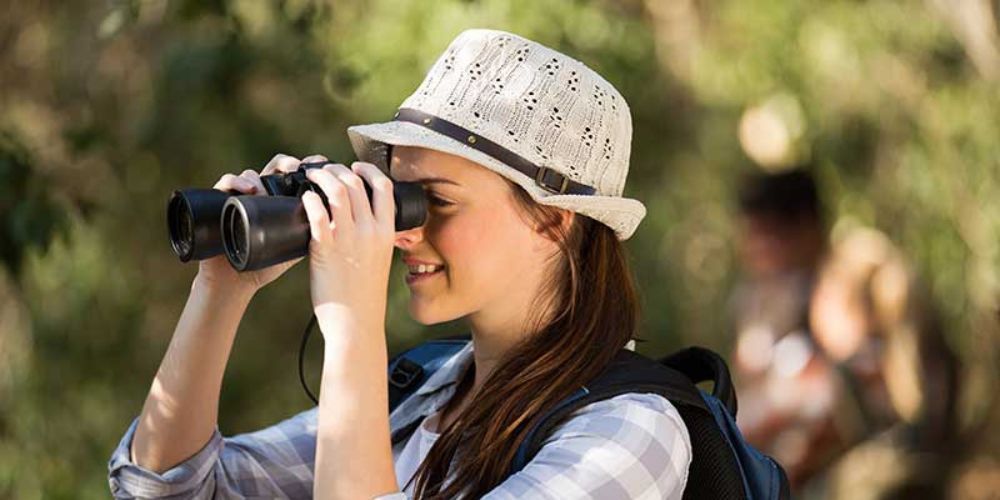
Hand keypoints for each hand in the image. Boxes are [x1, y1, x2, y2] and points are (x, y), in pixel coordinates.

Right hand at [195, 153, 328, 293]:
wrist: (235, 282)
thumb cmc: (263, 267)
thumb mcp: (292, 249)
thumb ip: (310, 236)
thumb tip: (337, 227)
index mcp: (279, 203)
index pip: (292, 176)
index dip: (306, 167)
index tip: (321, 164)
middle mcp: (260, 197)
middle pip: (273, 169)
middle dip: (285, 163)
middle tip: (296, 167)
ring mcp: (240, 198)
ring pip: (249, 174)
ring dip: (259, 176)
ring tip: (263, 187)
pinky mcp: (220, 202)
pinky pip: (226, 183)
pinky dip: (236, 181)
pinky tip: (248, 189)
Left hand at [300, 162, 395, 335]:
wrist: (356, 322)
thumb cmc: (365, 295)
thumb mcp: (380, 259)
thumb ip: (374, 238)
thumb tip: (362, 221)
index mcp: (387, 232)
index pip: (383, 186)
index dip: (367, 170)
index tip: (355, 167)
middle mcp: (370, 231)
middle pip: (355, 183)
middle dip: (337, 169)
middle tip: (324, 170)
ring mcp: (348, 239)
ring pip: (337, 191)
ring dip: (321, 177)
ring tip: (311, 176)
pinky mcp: (326, 250)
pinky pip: (317, 214)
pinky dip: (310, 200)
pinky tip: (304, 198)